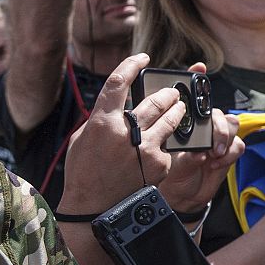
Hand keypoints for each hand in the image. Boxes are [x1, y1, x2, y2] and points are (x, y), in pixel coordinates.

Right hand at [59, 54, 185, 213]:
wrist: (96, 207)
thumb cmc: (85, 171)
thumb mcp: (85, 139)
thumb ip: (104, 118)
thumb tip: (122, 103)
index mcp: (102, 123)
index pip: (118, 83)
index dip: (132, 65)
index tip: (143, 58)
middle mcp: (126, 133)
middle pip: (155, 100)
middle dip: (168, 92)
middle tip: (173, 90)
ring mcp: (147, 149)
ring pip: (171, 120)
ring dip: (178, 110)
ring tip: (180, 107)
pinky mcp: (161, 164)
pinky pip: (169, 144)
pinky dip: (167, 141)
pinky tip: (164, 143)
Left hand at [159, 107, 243, 213]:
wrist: (185, 195)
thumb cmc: (177, 176)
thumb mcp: (177, 167)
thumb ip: (188, 158)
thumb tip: (200, 153)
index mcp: (190, 129)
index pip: (204, 113)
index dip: (208, 118)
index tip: (206, 131)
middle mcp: (206, 132)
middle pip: (223, 117)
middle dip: (221, 130)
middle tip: (214, 148)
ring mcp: (218, 142)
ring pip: (234, 128)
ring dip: (226, 142)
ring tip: (215, 156)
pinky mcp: (228, 153)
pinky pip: (238, 146)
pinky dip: (230, 155)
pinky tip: (216, 164)